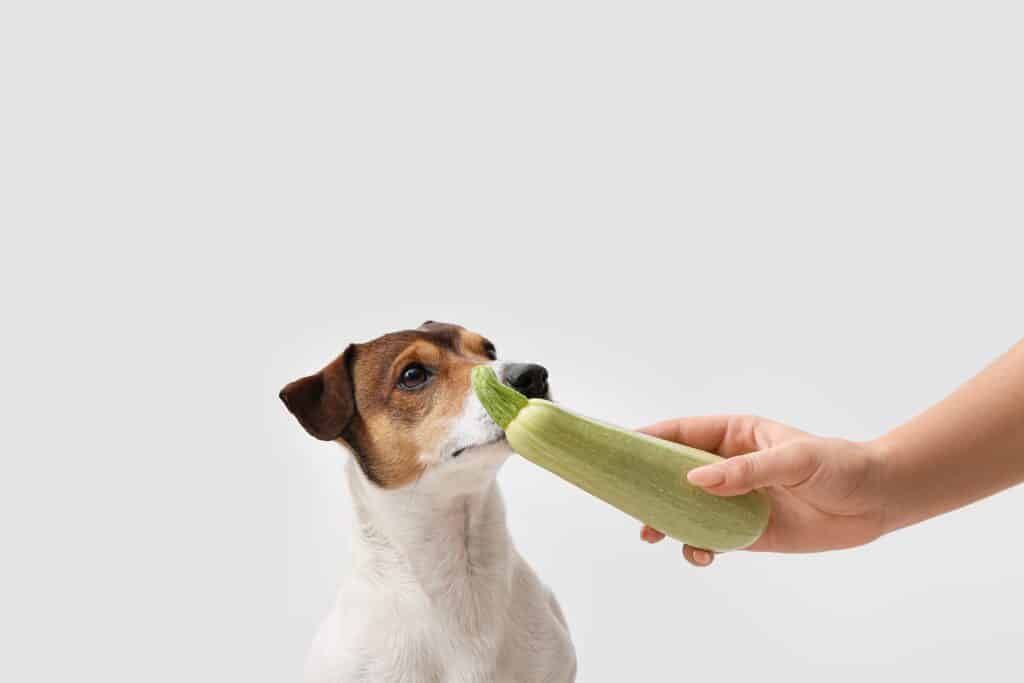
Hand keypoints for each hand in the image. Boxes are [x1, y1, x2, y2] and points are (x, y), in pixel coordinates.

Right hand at [637, 415, 887, 566]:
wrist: (875, 502)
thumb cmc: (839, 466)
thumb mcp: (795, 460)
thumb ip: (746, 471)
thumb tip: (696, 481)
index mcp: (734, 435)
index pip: (682, 433)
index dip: (649, 439)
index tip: (621, 448)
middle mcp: (727, 466)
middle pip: (674, 473)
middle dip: (648, 485)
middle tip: (626, 500)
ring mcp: (735, 500)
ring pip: (686, 508)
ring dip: (665, 520)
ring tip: (650, 534)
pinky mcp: (746, 532)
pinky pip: (710, 539)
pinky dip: (697, 547)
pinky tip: (701, 555)